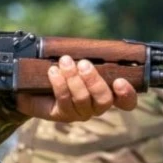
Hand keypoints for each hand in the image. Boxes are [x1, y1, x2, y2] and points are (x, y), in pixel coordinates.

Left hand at [15, 55, 133, 122]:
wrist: (35, 83)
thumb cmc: (64, 68)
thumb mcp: (79, 60)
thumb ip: (89, 57)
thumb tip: (90, 48)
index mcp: (108, 91)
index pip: (126, 102)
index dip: (127, 94)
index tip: (120, 81)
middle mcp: (97, 106)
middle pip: (104, 100)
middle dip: (94, 80)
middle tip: (83, 64)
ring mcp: (81, 112)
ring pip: (82, 99)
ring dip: (73, 78)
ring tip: (64, 61)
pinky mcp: (63, 114)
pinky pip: (64, 100)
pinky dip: (59, 83)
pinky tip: (53, 71)